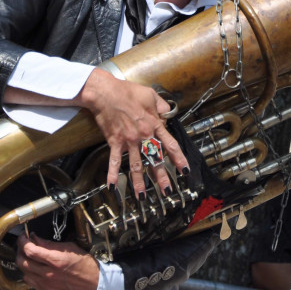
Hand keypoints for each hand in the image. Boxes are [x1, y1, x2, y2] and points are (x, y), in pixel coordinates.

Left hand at [16, 234, 100, 289]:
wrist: (93, 284)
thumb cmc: (85, 265)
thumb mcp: (70, 248)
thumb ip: (50, 244)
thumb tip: (35, 238)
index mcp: (55, 260)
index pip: (30, 250)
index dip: (23, 242)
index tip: (23, 237)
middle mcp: (48, 273)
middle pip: (22, 262)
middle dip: (20, 251)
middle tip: (24, 245)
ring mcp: (45, 283)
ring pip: (23, 272)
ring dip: (23, 262)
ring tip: (28, 256)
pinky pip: (29, 281)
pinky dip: (28, 273)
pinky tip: (33, 268)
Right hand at [81, 69, 188, 193]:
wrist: (106, 93)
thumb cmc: (128, 92)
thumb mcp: (151, 95)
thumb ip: (162, 106)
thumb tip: (168, 113)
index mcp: (154, 125)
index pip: (170, 145)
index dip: (179, 159)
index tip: (184, 170)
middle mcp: (143, 136)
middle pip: (155, 160)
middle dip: (161, 177)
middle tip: (167, 191)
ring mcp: (128, 141)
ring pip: (135, 165)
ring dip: (139, 182)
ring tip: (142, 197)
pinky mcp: (114, 142)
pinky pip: (113, 161)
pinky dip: (112, 174)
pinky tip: (112, 186)